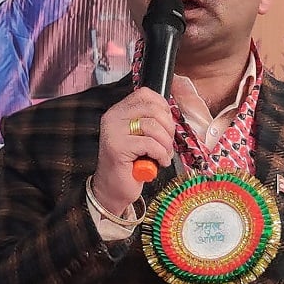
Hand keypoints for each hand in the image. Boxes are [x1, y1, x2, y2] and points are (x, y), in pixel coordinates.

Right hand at [92, 88, 175, 215]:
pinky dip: (161, 154)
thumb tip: (170, 113)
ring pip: (153, 126)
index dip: (163, 107)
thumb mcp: (142, 136)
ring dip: (166, 143)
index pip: (145, 94)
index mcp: (119, 111)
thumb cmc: (132, 163)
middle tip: (168, 144)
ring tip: (164, 155)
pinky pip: (150, 144)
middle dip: (168, 128)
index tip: (167, 124)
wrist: (114, 189)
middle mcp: (113, 117)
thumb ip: (151, 121)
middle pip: (153, 109)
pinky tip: (160, 162)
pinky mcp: (117, 147)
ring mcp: (113, 132)